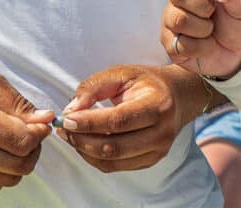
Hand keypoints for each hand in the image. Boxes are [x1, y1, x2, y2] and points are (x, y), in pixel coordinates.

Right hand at [0, 72, 52, 195]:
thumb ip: (18, 102)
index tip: (40, 125)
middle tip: (28, 135)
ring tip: (9, 144)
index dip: (40, 134)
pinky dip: (0, 174)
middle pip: (21, 165)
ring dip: (18, 163)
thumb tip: (45, 119)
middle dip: (33, 150)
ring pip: (10, 179)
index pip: (25, 141)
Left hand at [55, 64, 208, 172]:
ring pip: (112, 161)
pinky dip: (94, 158)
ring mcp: (158, 150)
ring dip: (84, 150)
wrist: (177, 97)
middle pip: (113, 146)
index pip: (118, 121)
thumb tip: (71, 109)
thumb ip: (95, 87)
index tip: (67, 119)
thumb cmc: (146, 82)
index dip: (89, 122)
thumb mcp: (122, 73)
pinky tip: (85, 143)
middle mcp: (161, 131)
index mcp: (157, 105)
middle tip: (63, 128)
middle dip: (82, 139)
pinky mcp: (150, 160)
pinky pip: (115, 166)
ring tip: (70, 136)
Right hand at [161, 0, 240, 79]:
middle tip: (214, 15)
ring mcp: (172, 18)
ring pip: (178, 20)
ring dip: (202, 29)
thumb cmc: (236, 24)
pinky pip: (178, 45)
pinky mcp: (169, 41)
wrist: (236, 52)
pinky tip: (205, 45)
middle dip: (203, 8)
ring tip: (210, 30)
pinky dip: (200, 48)